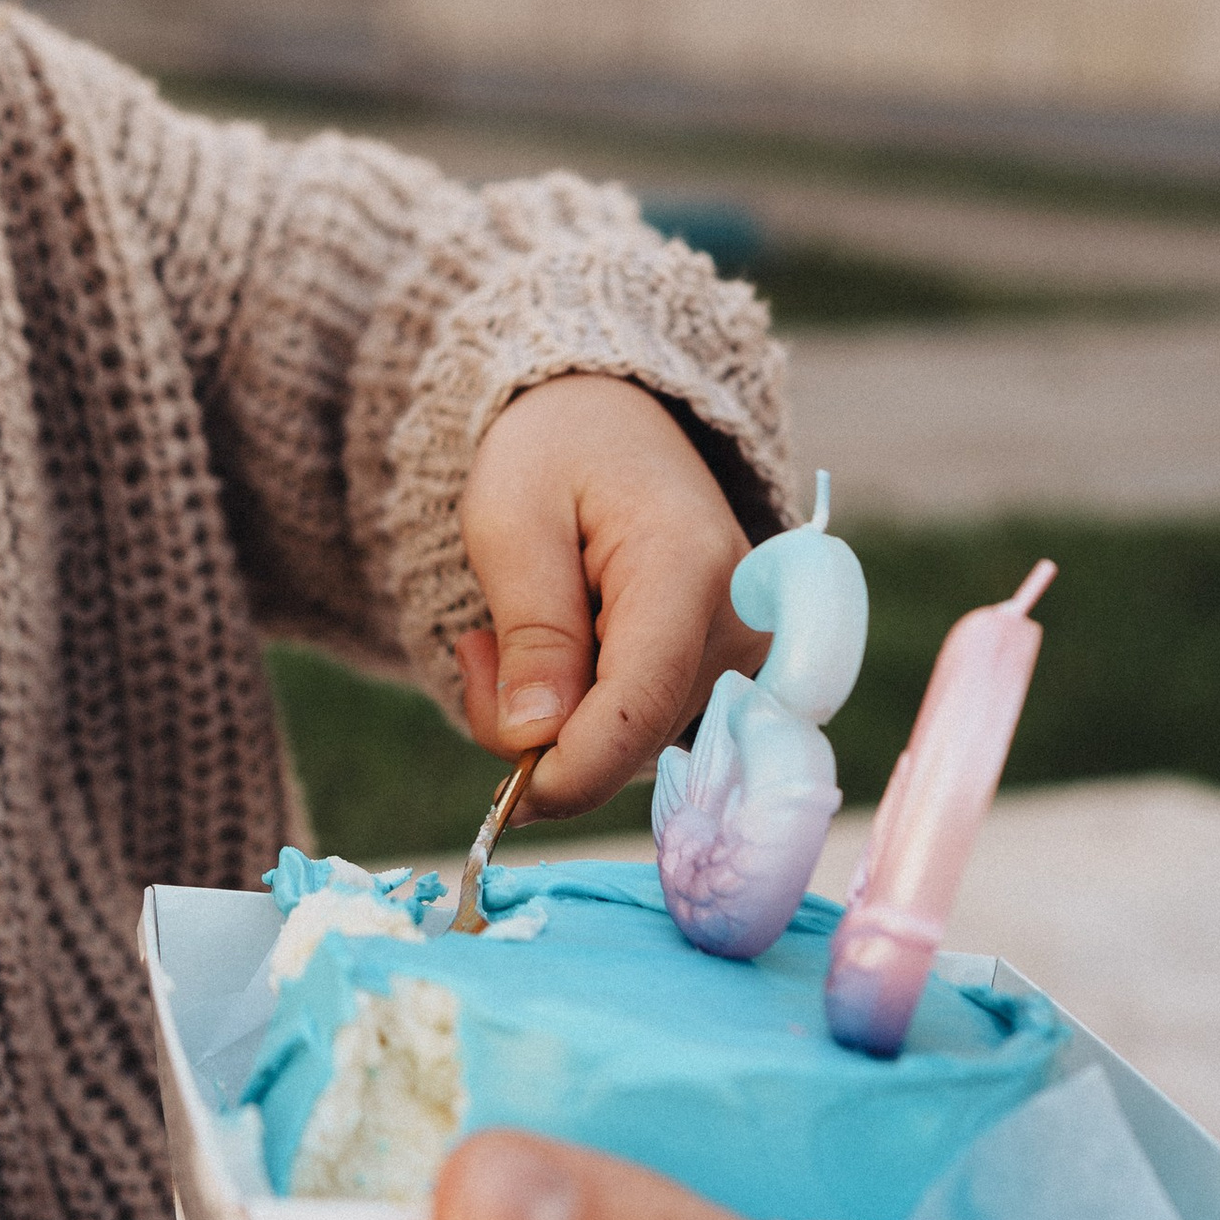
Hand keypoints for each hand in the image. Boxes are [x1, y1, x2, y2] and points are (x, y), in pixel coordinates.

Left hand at [456, 376, 763, 814]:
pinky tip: (554, 656)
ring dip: (554, 721)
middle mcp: (738, 619)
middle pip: (631, 740)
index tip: (505, 800)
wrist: (608, 419)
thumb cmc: (554, 453)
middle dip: (538, 731)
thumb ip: (531, 628)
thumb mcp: (510, 519)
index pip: (637, 707)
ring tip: (509, 636)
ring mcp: (742, 652)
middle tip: (477, 651)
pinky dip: (583, 716)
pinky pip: (642, 733)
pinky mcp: (727, 673)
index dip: (569, 772)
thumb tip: (536, 739)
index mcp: (686, 567)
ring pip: (632, 748)